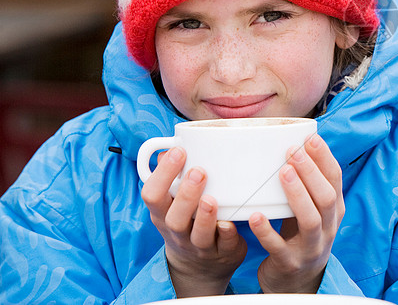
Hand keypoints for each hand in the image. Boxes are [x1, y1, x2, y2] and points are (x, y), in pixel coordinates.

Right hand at [140, 147, 246, 296]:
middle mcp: (178, 232)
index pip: (151, 196)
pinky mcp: (222, 252)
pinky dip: (227, 234)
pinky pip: (224, 245)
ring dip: (204, 217)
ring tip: (211, 199)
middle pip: (174, 218)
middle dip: (185, 194)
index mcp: (163, 214)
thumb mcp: (172, 202)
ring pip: (198, 235)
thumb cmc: (187, 221)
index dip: (162, 174)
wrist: (200, 267)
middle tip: (198, 172)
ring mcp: (199, 245)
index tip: (179, 151)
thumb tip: (169, 146)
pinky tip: (230, 223)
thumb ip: (172, 176)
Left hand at [250, 134, 344, 293]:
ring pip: (310, 220)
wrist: (295, 282)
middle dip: (311, 172)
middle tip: (292, 151)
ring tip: (282, 173)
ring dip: (297, 194)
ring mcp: (311, 248)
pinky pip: (279, 247)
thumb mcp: (310, 211)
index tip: (310, 138)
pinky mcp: (290, 263)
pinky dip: (267, 230)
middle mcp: (328, 228)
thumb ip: (307, 186)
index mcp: (334, 211)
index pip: (336, 179)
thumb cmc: (298, 236)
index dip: (325, 158)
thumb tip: (293, 144)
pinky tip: (255, 215)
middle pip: (326, 198)